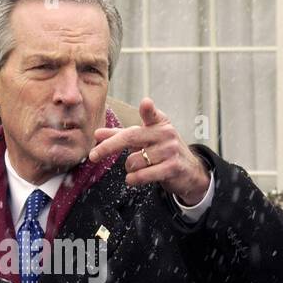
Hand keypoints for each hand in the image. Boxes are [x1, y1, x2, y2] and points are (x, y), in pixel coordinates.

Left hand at [88, 98, 210, 205]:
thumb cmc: (162, 151)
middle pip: (131, 138)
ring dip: (129, 168)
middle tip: (93, 155)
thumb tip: (97, 134)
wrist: (189, 171)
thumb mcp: (145, 139)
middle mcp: (166, 134)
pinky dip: (133, 179)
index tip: (146, 103)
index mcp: (159, 123)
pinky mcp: (172, 168)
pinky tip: (134, 179)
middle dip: (109, 147)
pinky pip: (142, 175)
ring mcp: (170, 151)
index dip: (148, 109)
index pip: (152, 114)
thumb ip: (120, 135)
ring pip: (133, 161)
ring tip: (138, 168)